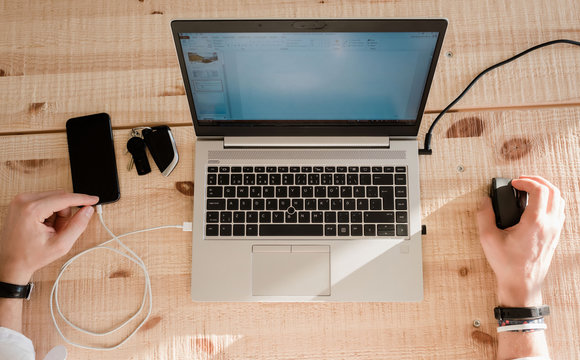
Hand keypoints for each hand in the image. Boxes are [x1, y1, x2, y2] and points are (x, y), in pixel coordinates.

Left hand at [0, 190, 98, 284]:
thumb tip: (88, 210)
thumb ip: (78, 226)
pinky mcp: (20, 202)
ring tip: (48, 230)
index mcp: (31, 209)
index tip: (94, 199)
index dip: (82, 199)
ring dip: (57, 213)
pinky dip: (49, 212)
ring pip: (54, 198)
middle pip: (60, 197)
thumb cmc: (30, 256)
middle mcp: (23, 200)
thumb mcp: (60, 245)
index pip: (64, 198)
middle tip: (58, 230)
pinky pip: (45, 200)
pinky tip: (43, 226)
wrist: (10, 263)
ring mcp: (20, 200)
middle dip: (65, 213)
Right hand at [477, 176, 564, 306]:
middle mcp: (549, 224)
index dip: (526, 181)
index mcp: (535, 222)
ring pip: (560, 200)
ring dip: (546, 190)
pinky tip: (536, 205)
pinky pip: (560, 211)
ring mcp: (555, 230)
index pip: (540, 190)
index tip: (514, 184)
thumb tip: (485, 201)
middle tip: (522, 181)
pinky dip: (550, 201)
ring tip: (530, 190)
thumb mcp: (488, 238)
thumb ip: (484, 216)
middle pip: (553, 190)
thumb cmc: (507, 264)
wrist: (522, 284)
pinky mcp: (555, 236)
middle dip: (537, 181)